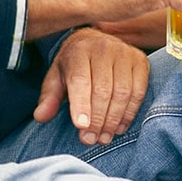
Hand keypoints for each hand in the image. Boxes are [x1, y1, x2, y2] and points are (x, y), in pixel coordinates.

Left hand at [33, 28, 149, 145]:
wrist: (96, 41)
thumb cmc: (74, 64)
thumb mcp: (56, 77)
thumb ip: (49, 97)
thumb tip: (41, 117)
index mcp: (78, 50)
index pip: (80, 80)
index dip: (81, 105)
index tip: (81, 127)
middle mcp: (103, 48)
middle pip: (103, 90)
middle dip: (97, 119)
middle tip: (90, 139)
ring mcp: (125, 53)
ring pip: (122, 93)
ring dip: (113, 120)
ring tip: (104, 137)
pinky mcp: (141, 61)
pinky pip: (138, 92)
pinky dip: (129, 113)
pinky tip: (119, 127)